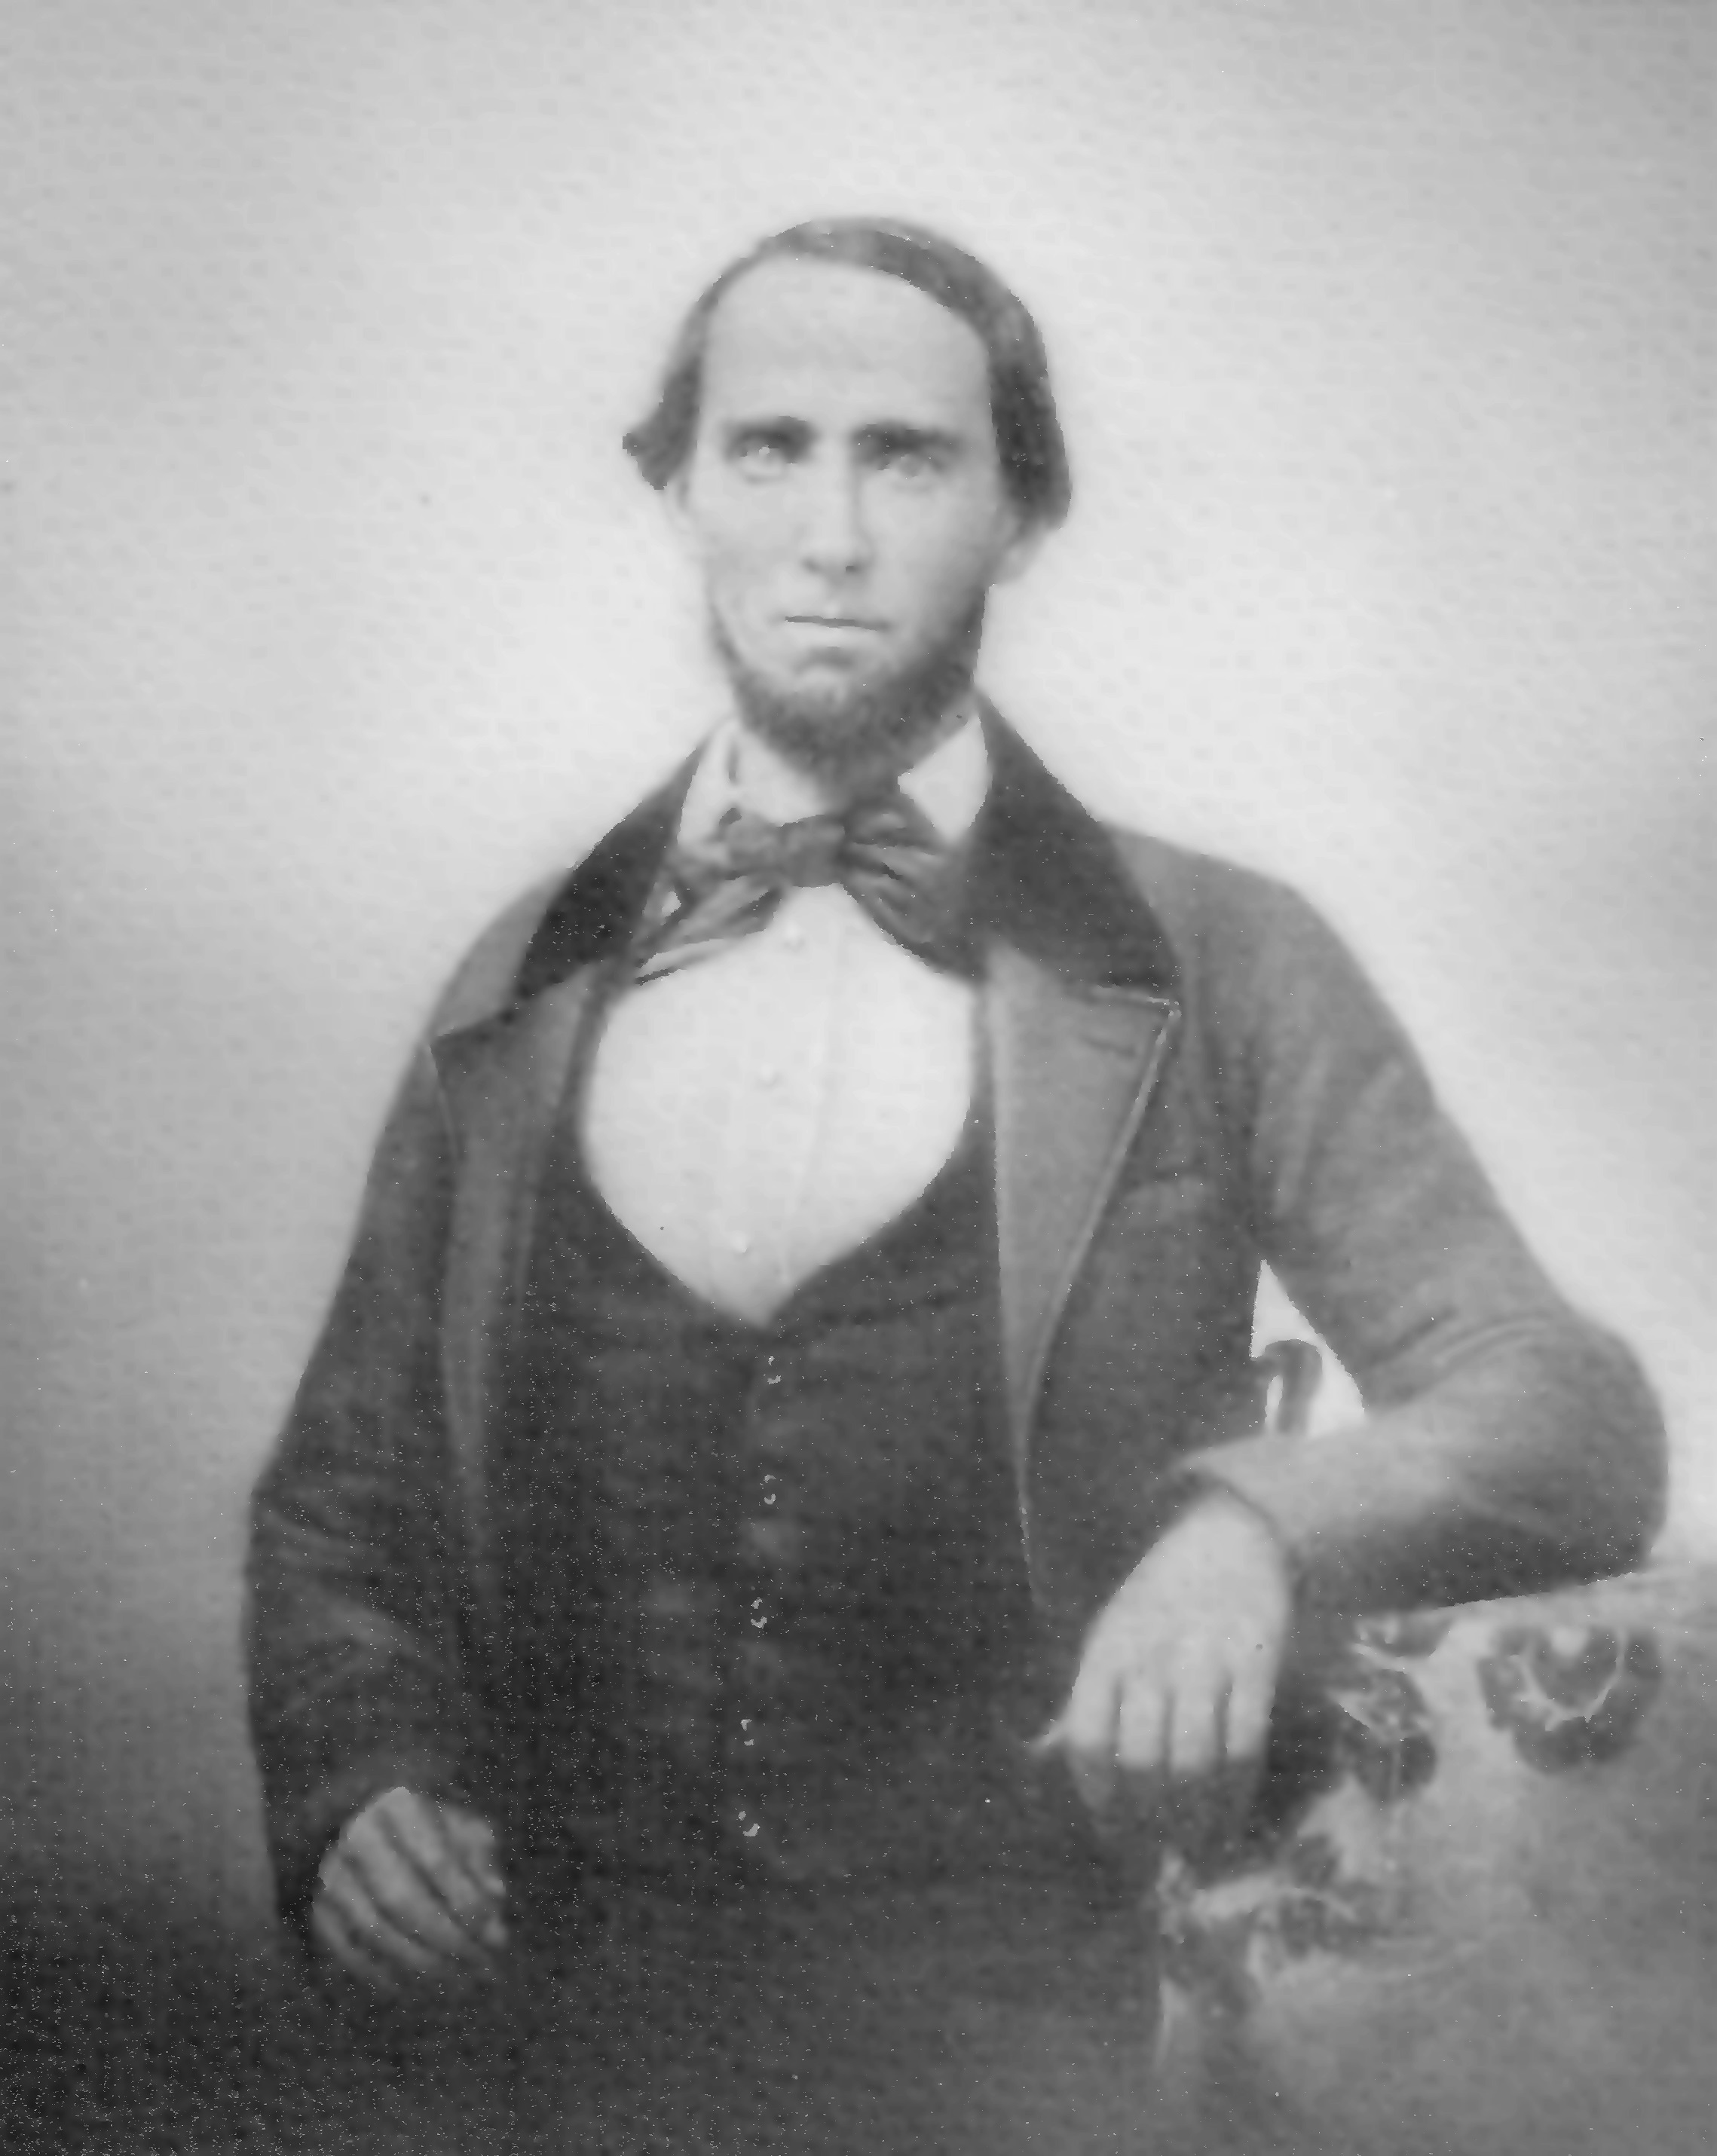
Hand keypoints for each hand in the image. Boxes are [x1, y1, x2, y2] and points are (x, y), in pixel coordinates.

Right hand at [311, 1786, 508, 1989]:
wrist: (370, 1831)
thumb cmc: (435, 1833)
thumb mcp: (465, 1832)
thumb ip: (483, 1863)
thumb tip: (495, 1901)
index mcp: (399, 1806)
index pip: (437, 1862)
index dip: (468, 1904)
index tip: (497, 1935)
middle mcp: (358, 1837)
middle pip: (402, 1900)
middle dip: (446, 1940)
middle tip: (481, 1968)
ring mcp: (332, 1876)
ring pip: (375, 1931)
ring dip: (422, 1965)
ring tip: (460, 1983)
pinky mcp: (320, 1912)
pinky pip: (352, 1953)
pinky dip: (388, 1976)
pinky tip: (422, 1987)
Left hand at [1036, 1489, 1291, 1850]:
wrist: (1228, 1537)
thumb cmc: (1159, 1598)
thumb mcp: (1108, 1635)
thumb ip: (1087, 1697)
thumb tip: (1040, 1755)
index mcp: (1105, 1652)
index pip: (1086, 1738)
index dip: (1097, 1795)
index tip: (1112, 1832)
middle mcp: (1150, 1657)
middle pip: (1139, 1759)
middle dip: (1148, 1820)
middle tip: (1160, 1853)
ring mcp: (1204, 1659)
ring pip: (1193, 1759)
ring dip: (1194, 1818)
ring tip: (1195, 1850)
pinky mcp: (1255, 1662)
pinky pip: (1245, 1743)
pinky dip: (1237, 1794)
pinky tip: (1230, 1821)